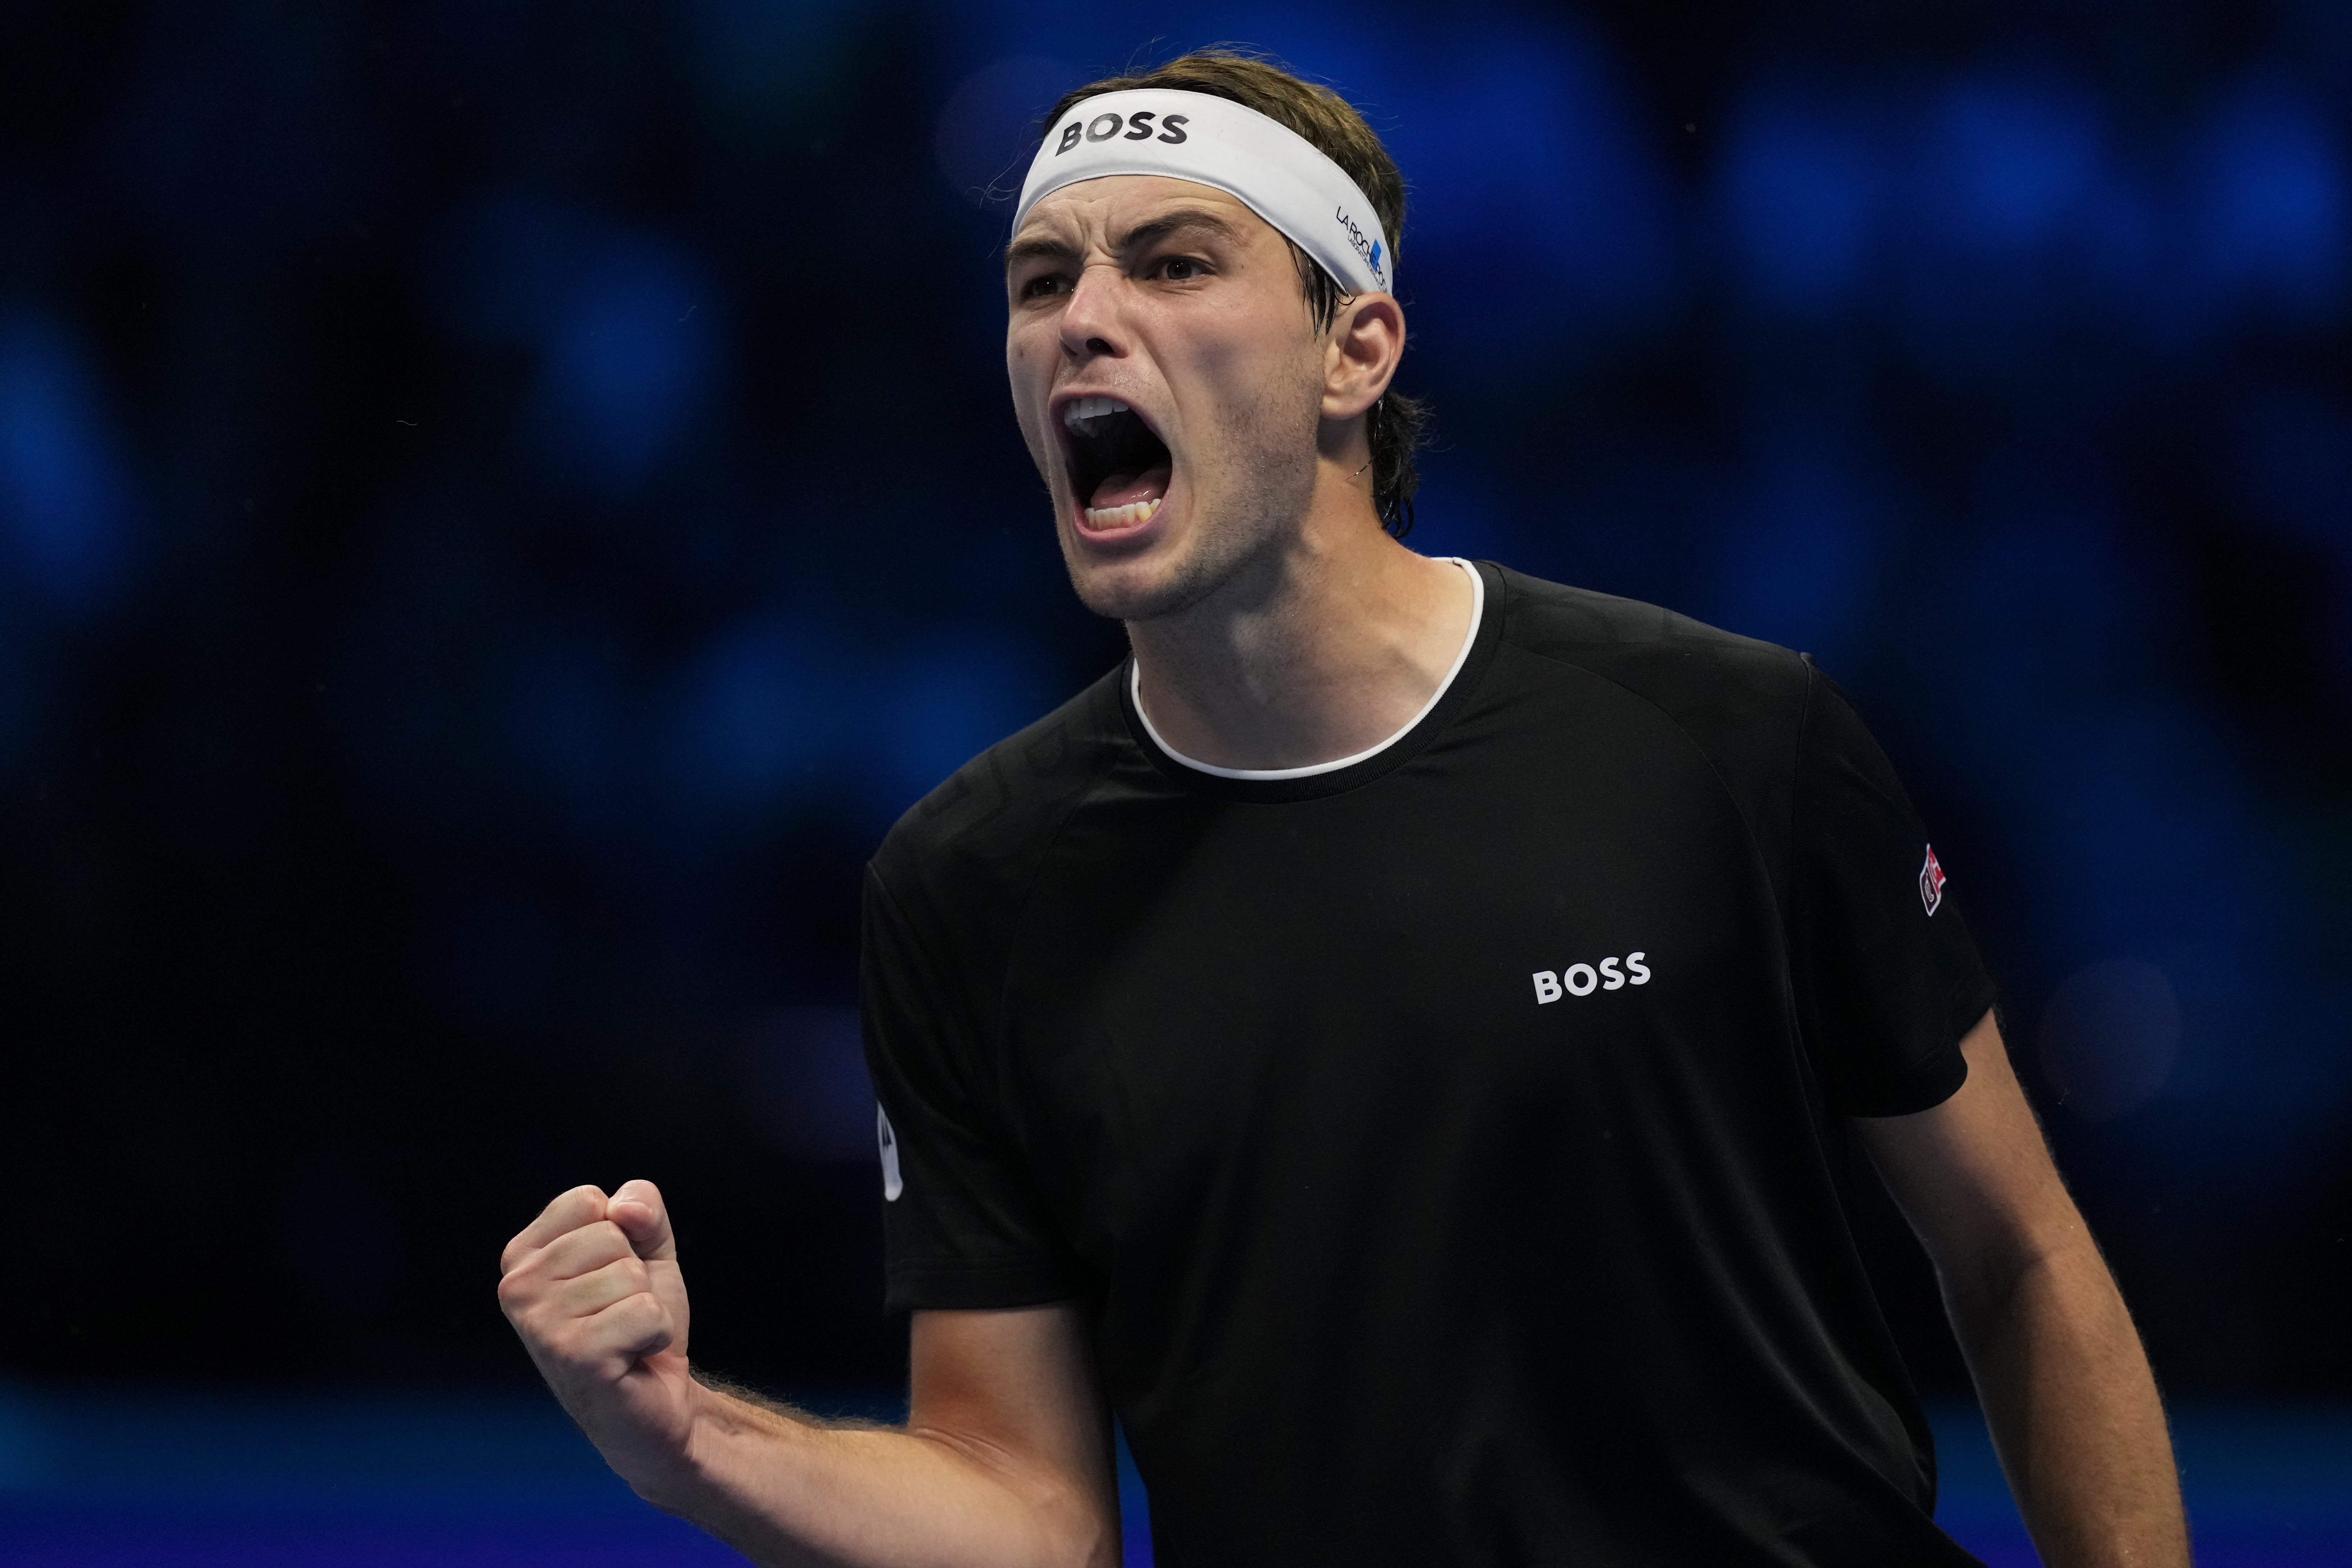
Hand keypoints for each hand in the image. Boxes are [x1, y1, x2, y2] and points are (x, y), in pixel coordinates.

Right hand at [498, 1180, 700, 1496]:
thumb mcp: (647, 1250)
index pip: (587, 1200)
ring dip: (646, 1306)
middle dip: (634, 1273)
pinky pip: (645, 1311)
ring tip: (625, 1337)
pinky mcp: (573, 1355)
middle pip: (610, 1235)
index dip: (621, 1235)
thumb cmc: (638, 1322)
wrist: (655, 1401)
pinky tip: (634, 1357)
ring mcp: (539, 1324)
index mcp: (522, 1256)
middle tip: (619, 1314)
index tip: (610, 1276)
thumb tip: (623, 1209)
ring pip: (629, 1273)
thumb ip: (642, 1208)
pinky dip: (656, 1333)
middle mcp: (517, 1288)